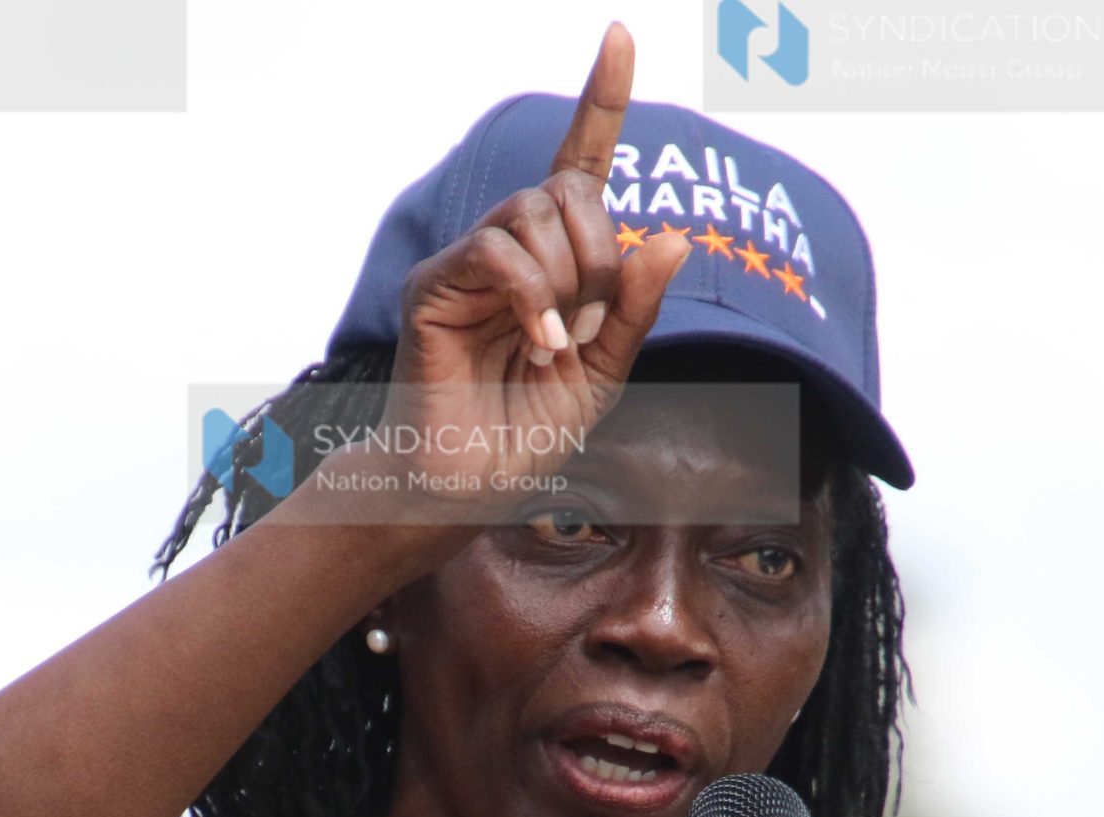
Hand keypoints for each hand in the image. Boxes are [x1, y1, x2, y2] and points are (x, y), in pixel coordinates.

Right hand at [372, 22, 693, 502]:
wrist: (473, 485)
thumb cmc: (530, 432)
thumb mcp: (608, 370)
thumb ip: (636, 307)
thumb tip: (670, 236)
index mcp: (556, 261)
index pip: (582, 161)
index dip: (602, 98)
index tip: (620, 35)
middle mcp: (509, 250)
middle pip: (568, 191)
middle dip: (598, 254)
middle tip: (589, 323)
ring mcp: (467, 266)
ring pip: (533, 214)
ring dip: (567, 281)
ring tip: (555, 343)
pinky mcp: (434, 287)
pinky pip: (497, 251)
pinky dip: (531, 296)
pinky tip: (537, 343)